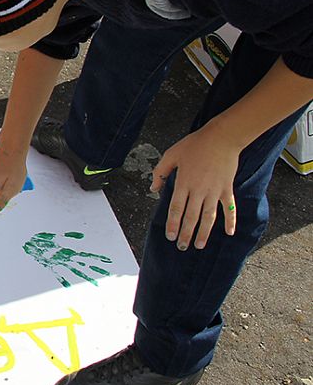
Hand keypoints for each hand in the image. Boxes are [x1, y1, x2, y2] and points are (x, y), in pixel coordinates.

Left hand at [150, 123, 239, 250]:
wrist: (222, 137)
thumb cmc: (195, 145)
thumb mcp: (171, 154)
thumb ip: (160, 172)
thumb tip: (153, 189)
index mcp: (183, 182)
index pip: (176, 208)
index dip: (173, 224)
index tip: (170, 237)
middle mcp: (199, 190)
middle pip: (191, 217)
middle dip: (185, 233)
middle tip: (181, 247)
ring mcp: (214, 191)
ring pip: (209, 217)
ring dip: (204, 233)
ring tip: (199, 245)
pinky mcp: (227, 189)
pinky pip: (229, 208)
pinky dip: (230, 221)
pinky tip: (230, 233)